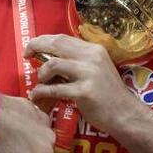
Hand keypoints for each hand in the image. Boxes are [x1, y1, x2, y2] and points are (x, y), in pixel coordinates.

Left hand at [25, 34, 139, 132]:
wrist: (125, 114)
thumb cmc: (108, 94)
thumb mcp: (97, 69)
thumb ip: (78, 60)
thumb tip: (51, 57)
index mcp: (94, 49)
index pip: (63, 38)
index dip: (43, 40)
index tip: (32, 47)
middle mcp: (92, 57)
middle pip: (56, 44)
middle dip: (36, 47)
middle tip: (26, 56)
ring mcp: (88, 74)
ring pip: (53, 64)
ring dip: (41, 73)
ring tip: (40, 82)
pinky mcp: (84, 92)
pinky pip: (54, 89)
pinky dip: (41, 92)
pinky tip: (36, 96)